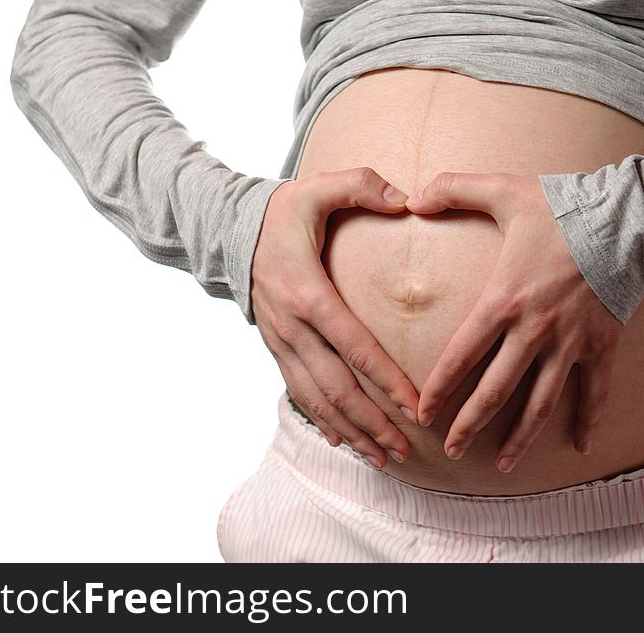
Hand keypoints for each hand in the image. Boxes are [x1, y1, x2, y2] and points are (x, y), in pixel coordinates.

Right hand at [251, 167, 418, 468]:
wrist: (229, 230)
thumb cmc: (282, 212)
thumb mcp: (318, 188)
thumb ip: (362, 186)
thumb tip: (407, 200)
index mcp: (309, 294)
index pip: (355, 347)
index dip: (385, 380)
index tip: (415, 407)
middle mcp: (293, 327)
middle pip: (337, 387)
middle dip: (372, 422)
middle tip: (404, 449)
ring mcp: (281, 342)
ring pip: (318, 399)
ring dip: (351, 430)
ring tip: (383, 457)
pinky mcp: (275, 348)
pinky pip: (299, 392)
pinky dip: (322, 420)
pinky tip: (343, 442)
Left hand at [404, 172, 624, 471]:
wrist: (628, 218)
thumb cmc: (563, 207)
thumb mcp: (504, 190)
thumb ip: (454, 190)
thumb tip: (411, 197)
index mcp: (503, 301)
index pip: (461, 356)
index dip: (439, 389)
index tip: (423, 414)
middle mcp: (534, 332)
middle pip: (495, 391)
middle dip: (470, 425)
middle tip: (452, 451)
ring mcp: (570, 344)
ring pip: (541, 403)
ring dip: (520, 438)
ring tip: (502, 465)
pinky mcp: (602, 346)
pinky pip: (596, 393)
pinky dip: (589, 420)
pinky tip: (581, 447)